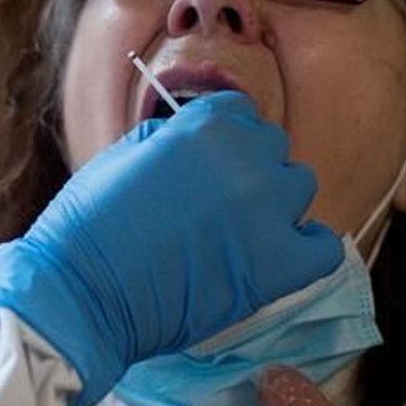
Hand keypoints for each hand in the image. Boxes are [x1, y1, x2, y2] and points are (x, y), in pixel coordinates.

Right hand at [0, 91, 343, 405]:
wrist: (82, 291)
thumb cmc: (89, 223)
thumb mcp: (124, 155)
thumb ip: (171, 138)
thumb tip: (192, 140)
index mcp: (205, 127)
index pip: (240, 113)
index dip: (225, 140)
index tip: (211, 165)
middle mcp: (244, 159)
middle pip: (272, 148)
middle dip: (250, 168)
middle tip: (221, 204)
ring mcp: (266, 211)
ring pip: (299, 188)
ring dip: (277, 204)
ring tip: (245, 232)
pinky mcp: (278, 265)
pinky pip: (323, 247)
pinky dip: (307, 249)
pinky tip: (279, 258)